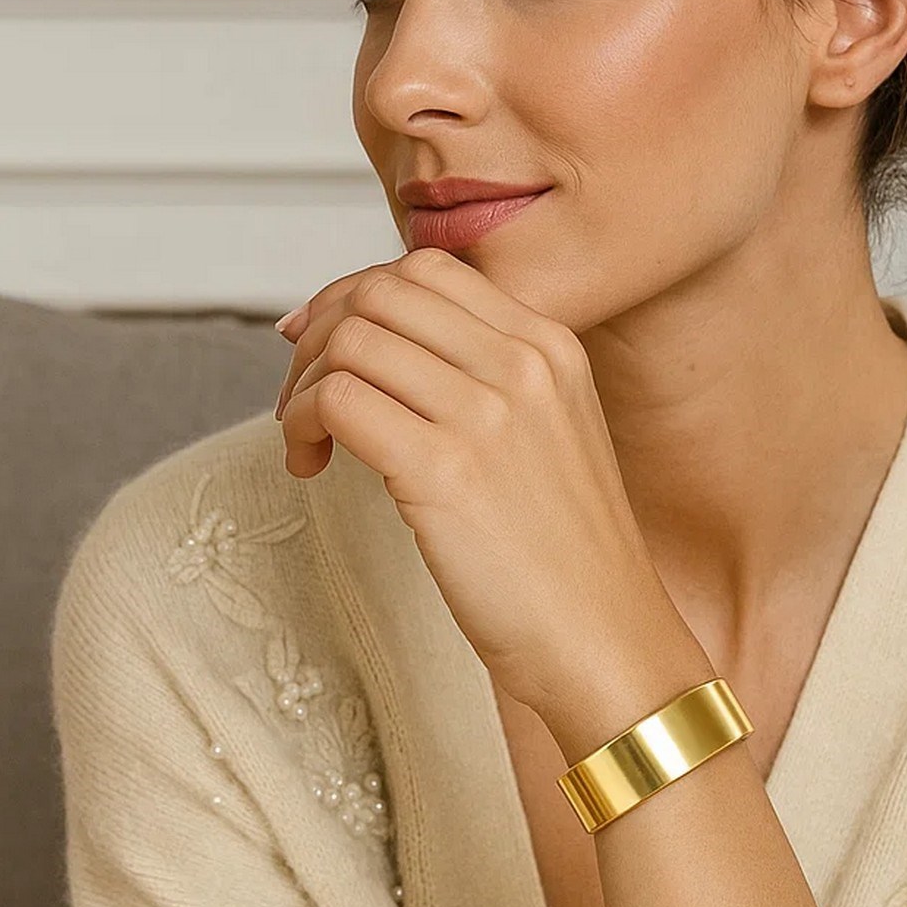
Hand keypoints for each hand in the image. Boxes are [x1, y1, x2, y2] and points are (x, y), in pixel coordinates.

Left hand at [272, 247, 689, 717]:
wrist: (605, 636)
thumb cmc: (565, 551)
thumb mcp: (550, 429)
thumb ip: (486, 375)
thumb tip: (373, 341)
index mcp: (550, 344)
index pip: (426, 269)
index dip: (356, 295)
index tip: (321, 342)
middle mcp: (523, 362)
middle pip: (380, 292)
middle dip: (320, 333)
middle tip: (304, 396)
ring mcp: (488, 412)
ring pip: (351, 340)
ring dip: (303, 385)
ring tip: (306, 439)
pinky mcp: (446, 470)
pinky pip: (339, 401)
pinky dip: (302, 423)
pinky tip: (311, 466)